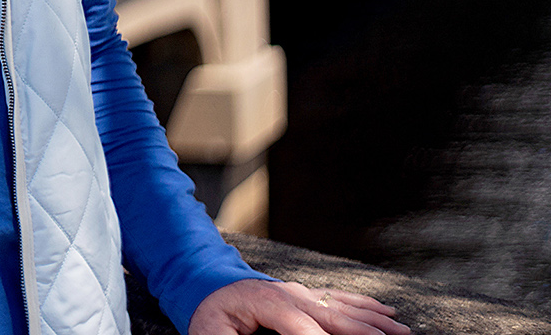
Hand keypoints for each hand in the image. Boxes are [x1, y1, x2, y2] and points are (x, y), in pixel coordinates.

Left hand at [189, 279, 409, 334]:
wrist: (208, 282)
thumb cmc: (210, 312)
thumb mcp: (210, 331)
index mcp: (267, 302)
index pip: (303, 328)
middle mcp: (291, 294)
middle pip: (335, 317)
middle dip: (365, 333)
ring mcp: (302, 292)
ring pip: (346, 308)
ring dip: (376, 322)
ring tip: (403, 332)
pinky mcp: (308, 294)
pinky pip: (343, 300)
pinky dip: (368, 306)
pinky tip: (388, 313)